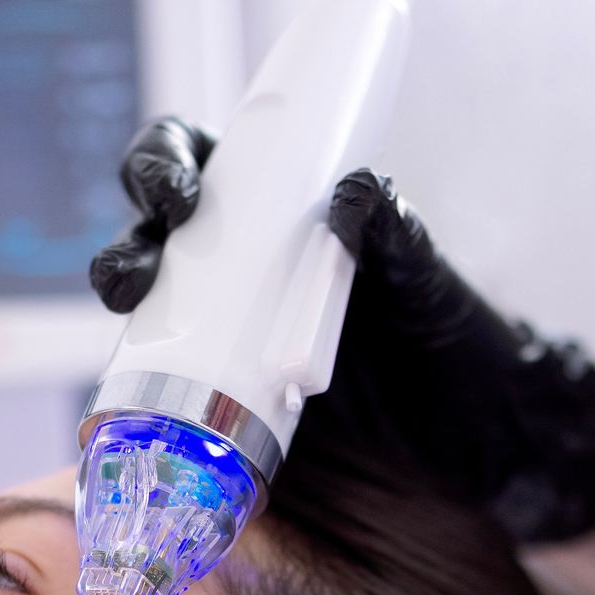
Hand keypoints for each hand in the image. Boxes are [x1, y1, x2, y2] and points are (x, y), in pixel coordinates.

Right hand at [89, 117, 594, 541]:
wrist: (469, 431)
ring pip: (149, 301)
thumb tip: (352, 193)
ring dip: (126, 295)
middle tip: (140, 271)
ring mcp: (223, 329)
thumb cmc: (447, 337)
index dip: (169, 166)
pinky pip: (169, 379)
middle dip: (128, 240)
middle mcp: (238, 262)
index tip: (183, 196)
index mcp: (277, 208)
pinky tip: (148, 390)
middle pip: (152, 229)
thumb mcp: (425, 279)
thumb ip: (397, 231)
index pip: (201, 162)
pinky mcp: (221, 394)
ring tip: (133, 308)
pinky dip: (145, 379)